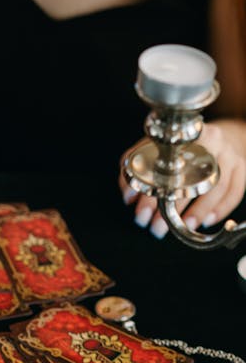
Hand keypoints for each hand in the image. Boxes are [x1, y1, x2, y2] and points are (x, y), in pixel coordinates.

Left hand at [118, 119, 245, 238]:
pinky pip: (235, 191)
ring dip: (198, 212)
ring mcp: (230, 155)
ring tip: (183, 228)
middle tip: (157, 227)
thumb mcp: (153, 150)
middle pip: (193, 179)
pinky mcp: (241, 167)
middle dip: (173, 209)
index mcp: (187, 135)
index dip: (153, 191)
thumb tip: (128, 196)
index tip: (141, 212)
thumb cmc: (180, 148)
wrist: (215, 137)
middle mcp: (213, 142)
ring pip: (217, 187)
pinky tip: (206, 221)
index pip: (168, 165)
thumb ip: (137, 170)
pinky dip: (221, 209)